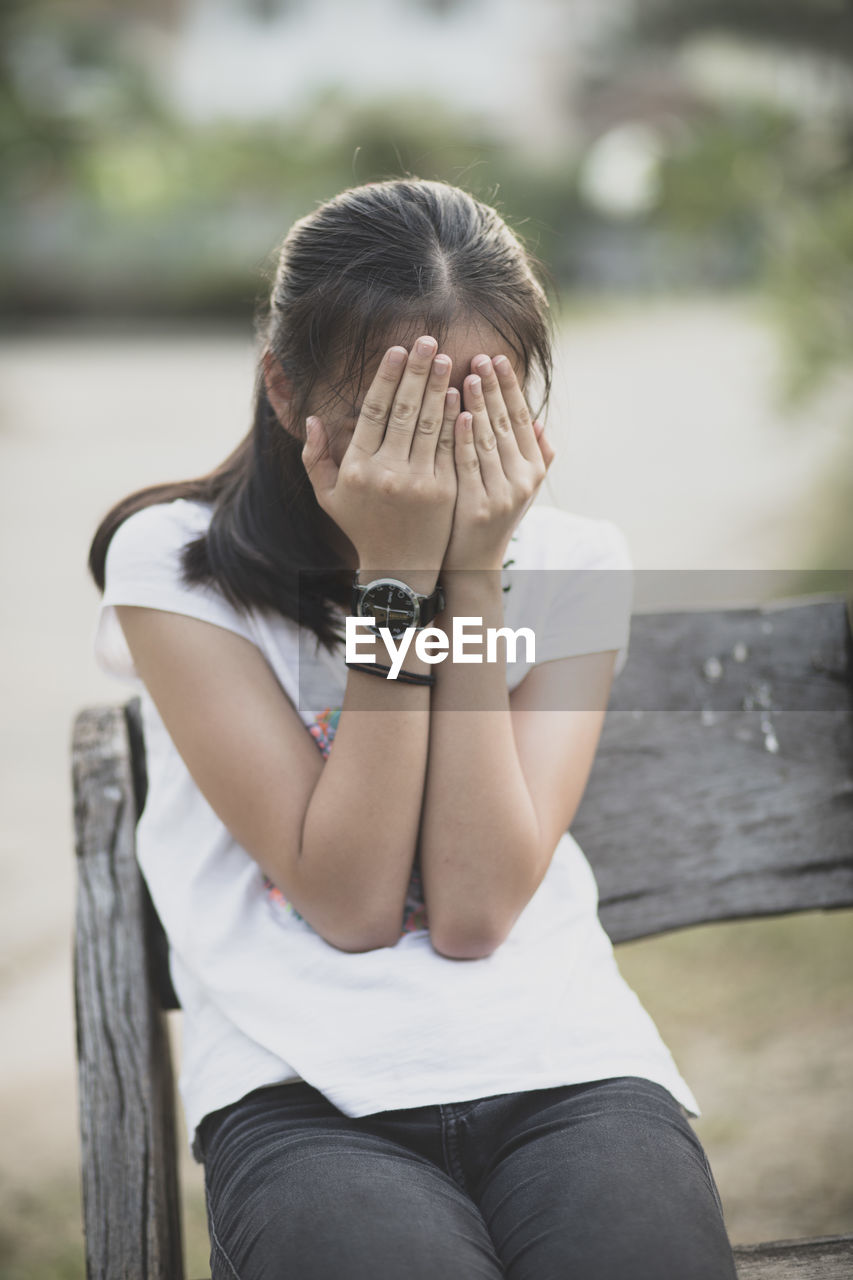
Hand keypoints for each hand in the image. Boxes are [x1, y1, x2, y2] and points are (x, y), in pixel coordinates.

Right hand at [301, 337, 457, 582]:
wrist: (400, 567)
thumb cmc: (362, 526)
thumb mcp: (328, 496)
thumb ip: (315, 458)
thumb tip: (312, 418)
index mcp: (357, 468)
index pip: (373, 412)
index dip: (385, 378)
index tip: (395, 350)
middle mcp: (386, 472)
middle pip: (402, 411)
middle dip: (415, 372)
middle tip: (426, 341)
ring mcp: (418, 482)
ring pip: (428, 424)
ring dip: (438, 387)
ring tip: (445, 358)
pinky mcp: (444, 491)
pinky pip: (449, 446)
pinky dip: (454, 418)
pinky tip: (459, 395)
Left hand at [441, 354, 554, 571]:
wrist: (472, 565)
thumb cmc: (490, 519)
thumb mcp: (520, 490)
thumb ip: (534, 457)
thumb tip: (541, 422)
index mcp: (534, 471)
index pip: (523, 419)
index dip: (510, 387)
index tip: (497, 358)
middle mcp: (523, 482)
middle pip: (507, 424)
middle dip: (493, 388)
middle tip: (480, 356)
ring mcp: (500, 495)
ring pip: (489, 440)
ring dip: (478, 404)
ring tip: (466, 374)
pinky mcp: (475, 506)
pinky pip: (468, 464)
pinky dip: (463, 436)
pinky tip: (456, 413)